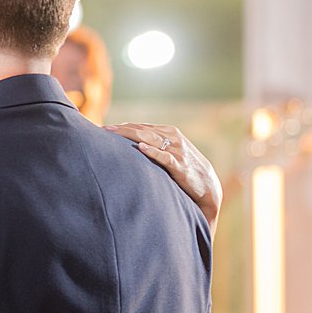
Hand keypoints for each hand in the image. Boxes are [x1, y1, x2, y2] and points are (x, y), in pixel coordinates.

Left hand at [105, 122, 222, 235]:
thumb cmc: (185, 170)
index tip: (104, 128)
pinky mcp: (181, 165)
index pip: (141, 126)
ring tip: (114, 134)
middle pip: (142, 130)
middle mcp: (173, 137)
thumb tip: (130, 145)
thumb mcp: (170, 153)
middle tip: (103, 129)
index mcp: (169, 132)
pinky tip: (141, 148)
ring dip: (131, 136)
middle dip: (121, 129)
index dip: (122, 127)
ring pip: (151, 139)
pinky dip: (153, 152)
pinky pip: (165, 157)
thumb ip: (153, 146)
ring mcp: (177, 150)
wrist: (208, 186)